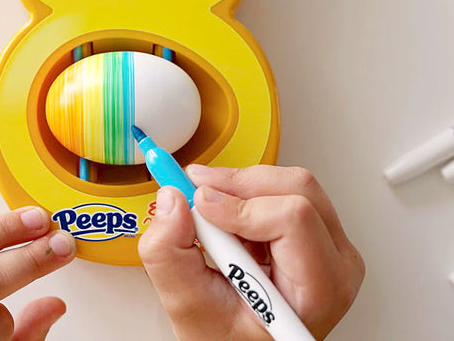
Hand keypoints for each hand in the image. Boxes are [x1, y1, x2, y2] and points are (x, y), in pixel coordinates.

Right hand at [139, 165, 364, 339]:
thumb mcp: (189, 308)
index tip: (199, 205)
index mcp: (318, 289)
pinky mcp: (315, 225)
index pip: (293, 220)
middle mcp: (335, 260)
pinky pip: (281, 186)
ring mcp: (329, 240)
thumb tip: (172, 201)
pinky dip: (244, 192)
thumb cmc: (231, 338)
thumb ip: (169, 255)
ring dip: (240, 187)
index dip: (240, 205)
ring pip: (288, 180)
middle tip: (196, 192)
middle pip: (296, 189)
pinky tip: (227, 218)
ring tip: (212, 214)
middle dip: (237, 184)